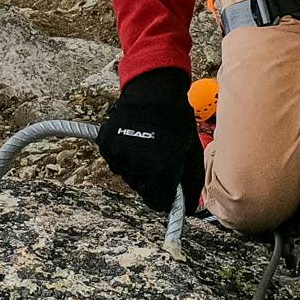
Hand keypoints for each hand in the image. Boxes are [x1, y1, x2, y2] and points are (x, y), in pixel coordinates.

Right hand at [97, 67, 203, 213]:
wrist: (153, 91)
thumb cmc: (175, 120)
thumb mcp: (191, 152)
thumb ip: (192, 183)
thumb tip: (190, 208)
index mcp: (160, 169)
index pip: (158, 202)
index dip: (166, 197)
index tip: (170, 188)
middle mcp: (137, 166)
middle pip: (143, 189)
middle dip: (153, 180)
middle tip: (161, 157)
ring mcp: (119, 156)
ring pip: (129, 176)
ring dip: (139, 168)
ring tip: (149, 144)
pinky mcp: (107, 146)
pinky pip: (117, 162)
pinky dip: (126, 156)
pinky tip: (136, 139)